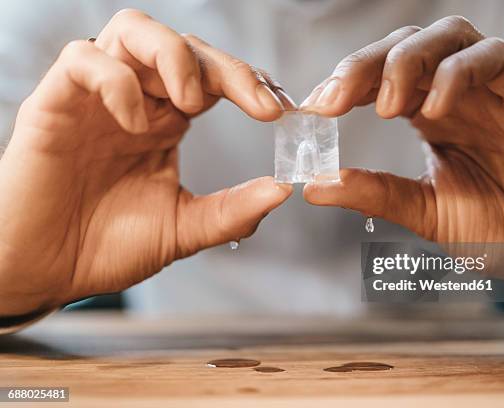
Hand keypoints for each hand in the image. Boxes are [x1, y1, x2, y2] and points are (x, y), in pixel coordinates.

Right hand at [0, 9, 293, 315]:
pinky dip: (116, 81)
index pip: (214, 78)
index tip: (283, 110)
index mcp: (166, 124)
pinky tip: (135, 123)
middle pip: (184, 46)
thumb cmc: (106, 247)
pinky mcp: (55, 104)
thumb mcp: (183, 229)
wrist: (45, 273)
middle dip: (229, 68)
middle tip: (259, 104)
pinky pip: (83, 60)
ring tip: (192, 103)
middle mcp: (136, 102)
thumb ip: (231, 211)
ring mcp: (96, 100)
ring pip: (134, 30)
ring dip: (175, 56)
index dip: (251, 83)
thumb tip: (282, 190)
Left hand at [302, 16, 503, 244]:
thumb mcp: (422, 211)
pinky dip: (458, 74)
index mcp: (432, 115)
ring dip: (406, 61)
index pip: (381, 76)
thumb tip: (313, 185)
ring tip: (384, 108)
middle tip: (331, 101)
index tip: (312, 108)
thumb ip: (373, 193)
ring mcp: (496, 93)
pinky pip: (494, 59)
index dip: (344, 83)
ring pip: (449, 36)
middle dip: (363, 64)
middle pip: (407, 45)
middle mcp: (460, 95)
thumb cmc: (496, 231)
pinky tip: (434, 111)